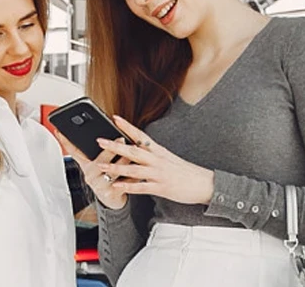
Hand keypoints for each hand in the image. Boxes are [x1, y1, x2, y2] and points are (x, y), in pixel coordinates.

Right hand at [55, 130, 130, 209]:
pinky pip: (123, 183)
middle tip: (121, 139)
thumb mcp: (100, 163)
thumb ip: (103, 150)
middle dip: (111, 149)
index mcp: (86, 165)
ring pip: (112, 171)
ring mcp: (99, 185)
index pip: (74, 151)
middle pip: (98, 160)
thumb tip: (112, 133)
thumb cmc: (109, 177)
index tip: (59, 130)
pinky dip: (132, 177)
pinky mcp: (110, 193)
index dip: (65, 141)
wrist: (113, 199)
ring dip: (124, 161)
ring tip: (133, 154)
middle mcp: (90, 175)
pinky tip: (139, 173)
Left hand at [93, 115, 216, 204]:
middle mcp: (158, 160)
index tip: (114, 117)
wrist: (206, 184)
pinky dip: (128, 187)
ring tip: (101, 166)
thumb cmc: (186, 172)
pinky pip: (142, 187)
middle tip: (99, 141)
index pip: (140, 135)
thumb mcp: (169, 158)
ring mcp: (159, 174)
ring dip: (116, 167)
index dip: (127, 126)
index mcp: (159, 151)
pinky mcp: (162, 187)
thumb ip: (153, 154)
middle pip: (133, 150)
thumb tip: (139, 148)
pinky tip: (116, 187)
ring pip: (134, 169)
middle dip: (115, 146)